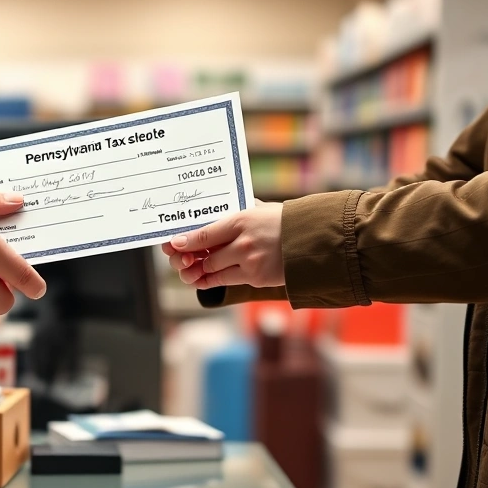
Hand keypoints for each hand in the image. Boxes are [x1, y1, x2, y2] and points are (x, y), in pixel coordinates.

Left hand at [161, 200, 284, 289]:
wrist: (313, 241)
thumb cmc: (287, 222)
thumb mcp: (262, 210)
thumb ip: (240, 210)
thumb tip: (221, 207)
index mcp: (241, 220)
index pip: (205, 234)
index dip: (186, 241)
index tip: (174, 244)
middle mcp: (242, 242)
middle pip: (206, 256)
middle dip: (191, 259)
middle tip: (182, 259)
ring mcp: (248, 261)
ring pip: (212, 270)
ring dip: (200, 271)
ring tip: (192, 269)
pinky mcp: (255, 278)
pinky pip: (225, 281)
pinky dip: (212, 280)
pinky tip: (204, 279)